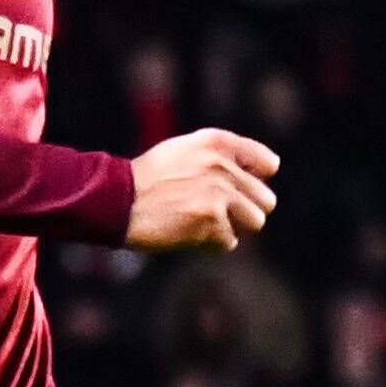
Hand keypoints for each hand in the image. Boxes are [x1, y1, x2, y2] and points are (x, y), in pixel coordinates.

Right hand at [126, 129, 281, 252]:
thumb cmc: (148, 178)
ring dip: (233, 227)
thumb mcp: (185, 150)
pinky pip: (229, 242)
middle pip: (266, 200)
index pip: (269, 165)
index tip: (236, 189)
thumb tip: (265, 174)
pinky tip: (187, 232)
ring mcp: (218, 193)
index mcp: (218, 143)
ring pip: (255, 222)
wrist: (116, 200)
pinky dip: (210, 243)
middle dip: (244, 210)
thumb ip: (223, 156)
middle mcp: (222, 164)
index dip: (255, 181)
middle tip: (215, 212)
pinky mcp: (210, 220)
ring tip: (203, 222)